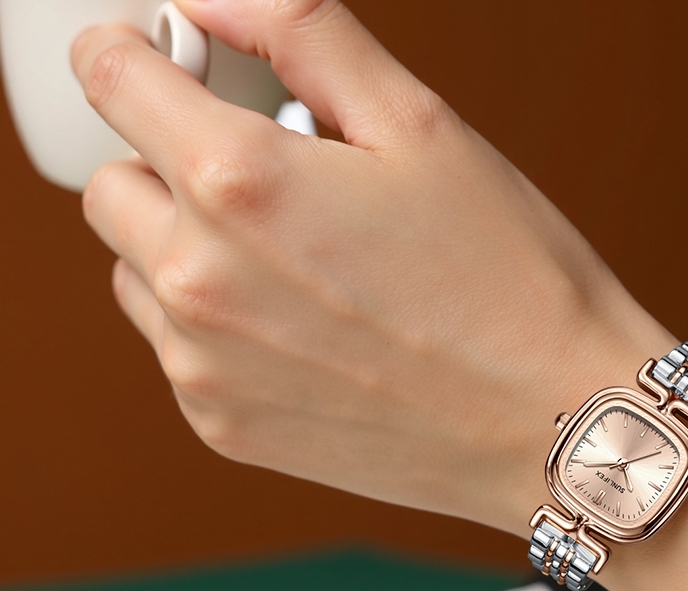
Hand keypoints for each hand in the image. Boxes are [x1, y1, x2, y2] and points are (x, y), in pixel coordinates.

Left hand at [73, 0, 672, 537]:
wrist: (551, 426)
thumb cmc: (509, 284)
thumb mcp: (420, 125)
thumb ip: (301, 35)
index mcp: (239, 183)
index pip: (109, 76)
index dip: (135, 54)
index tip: (164, 64)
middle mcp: (199, 281)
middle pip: (110, 187)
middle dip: (166, 164)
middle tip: (267, 181)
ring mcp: (204, 367)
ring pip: (137, 276)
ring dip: (187, 252)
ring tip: (298, 266)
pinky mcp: (225, 427)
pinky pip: (179, 353)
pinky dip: (218, 331)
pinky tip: (309, 334)